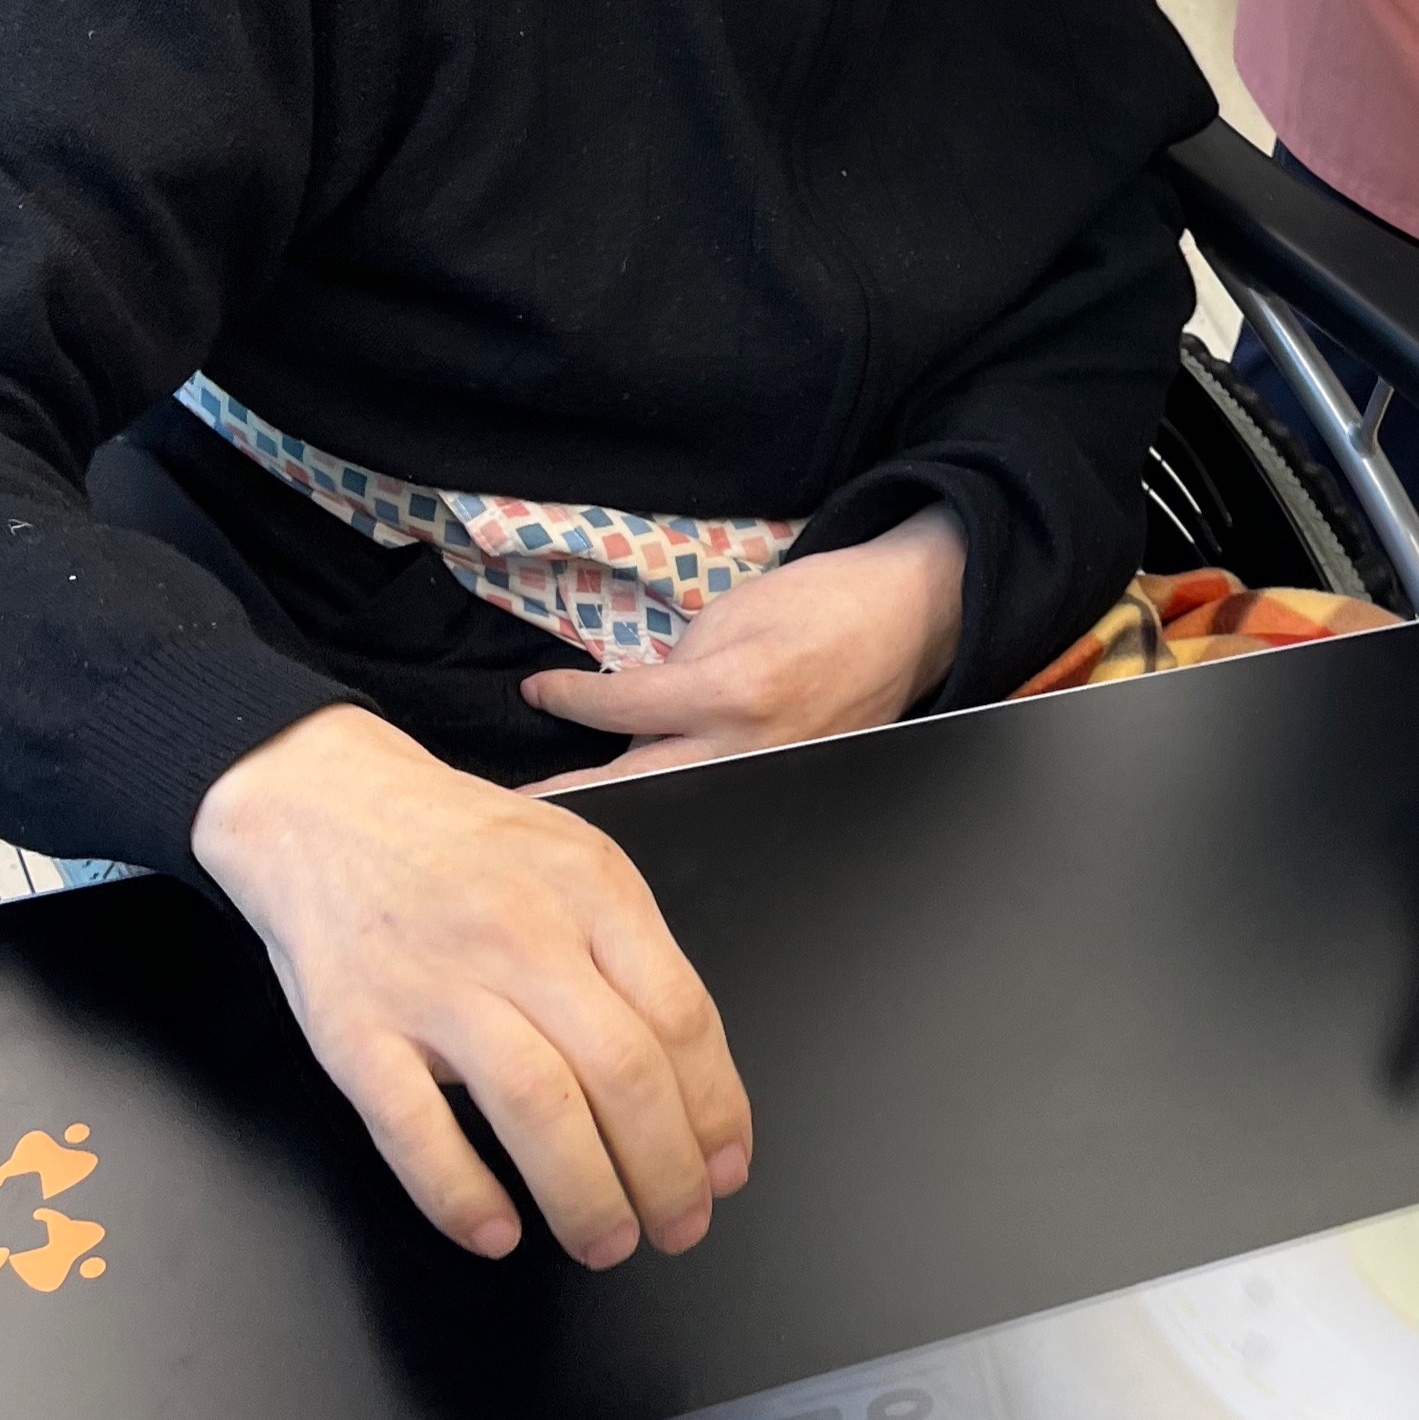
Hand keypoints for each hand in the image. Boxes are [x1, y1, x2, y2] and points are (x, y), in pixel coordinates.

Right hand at [193, 705, 751, 1264]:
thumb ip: (633, 952)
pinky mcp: (353, 1029)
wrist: (324, 802)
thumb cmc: (465, 846)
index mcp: (593, 891)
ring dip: (583, 1191)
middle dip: (665, 1167)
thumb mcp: (576, 860)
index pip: (679, 1015)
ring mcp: (434, 984)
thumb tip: (695, 1076)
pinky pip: (412, 1125)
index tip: (727, 1168)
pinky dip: (459, 1190)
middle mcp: (521, 935)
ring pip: (534, 1104)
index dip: (714, 1107)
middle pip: (620, 1069)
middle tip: (681, 1225)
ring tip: (609, 1241)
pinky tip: (498, 1230)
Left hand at [522, 504, 967, 782]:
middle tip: (509, 814)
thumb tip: (628, 708)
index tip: (536, 691)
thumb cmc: (821, 601)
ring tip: (560, 818)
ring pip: (674, 801)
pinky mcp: (790, 787)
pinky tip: (640, 805)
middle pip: (635, 783)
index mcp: (728, 690)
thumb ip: (674, 666)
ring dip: (621, 805)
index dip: (570, 698)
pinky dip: (676, 800)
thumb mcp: (732, 613)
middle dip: (571, 798)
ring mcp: (770, 776)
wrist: (909, 619)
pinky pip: (717, 799)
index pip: (623, 704)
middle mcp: (746, 747)